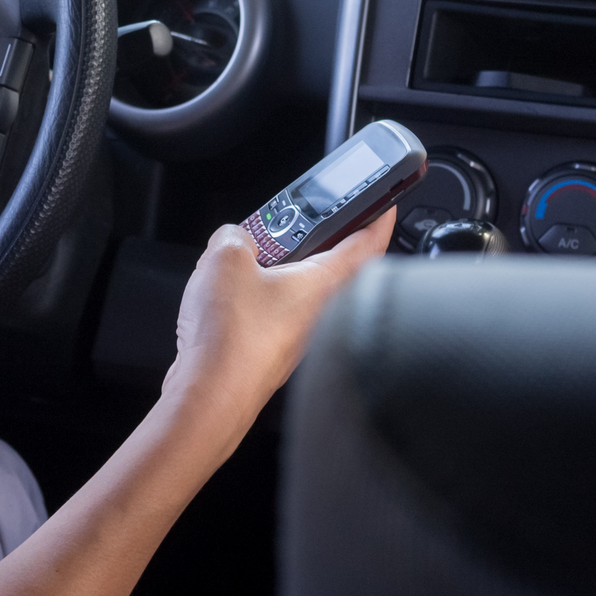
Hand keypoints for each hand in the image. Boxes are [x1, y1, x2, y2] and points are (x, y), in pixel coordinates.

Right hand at [160, 210, 393, 437]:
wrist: (211, 392)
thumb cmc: (230, 336)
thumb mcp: (224, 257)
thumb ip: (234, 235)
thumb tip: (235, 238)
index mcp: (324, 281)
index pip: (368, 241)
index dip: (379, 215)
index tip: (384, 202)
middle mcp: (321, 311)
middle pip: (337, 267)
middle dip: (325, 242)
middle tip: (311, 222)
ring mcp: (300, 336)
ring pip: (305, 293)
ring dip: (288, 272)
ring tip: (256, 257)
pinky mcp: (276, 353)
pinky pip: (279, 315)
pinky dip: (266, 299)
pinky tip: (235, 297)